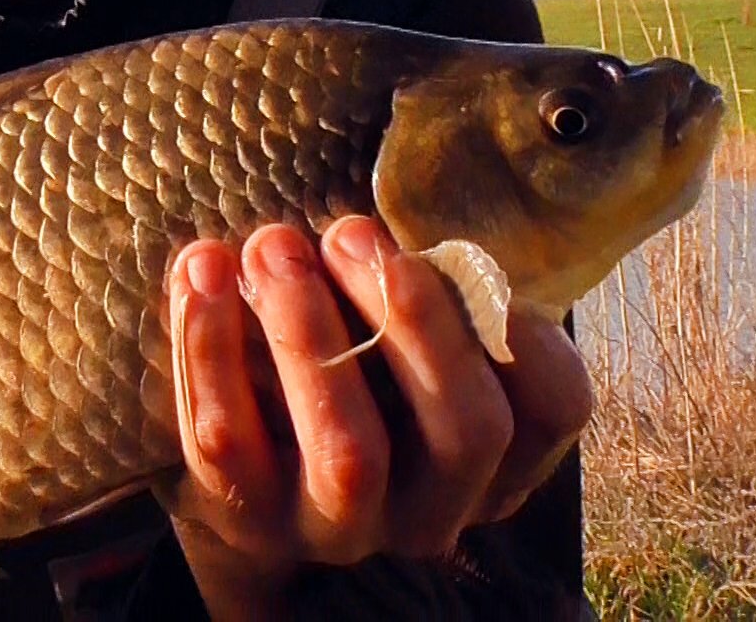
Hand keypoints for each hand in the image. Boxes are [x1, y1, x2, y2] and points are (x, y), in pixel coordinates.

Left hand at [164, 217, 591, 609]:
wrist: (243, 471)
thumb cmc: (342, 373)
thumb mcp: (401, 341)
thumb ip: (426, 296)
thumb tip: (402, 227)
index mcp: (493, 461)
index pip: (553, 406)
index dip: (522, 323)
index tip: (450, 246)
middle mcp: (432, 511)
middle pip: (467, 429)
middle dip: (413, 316)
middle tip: (349, 233)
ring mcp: (339, 528)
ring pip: (351, 447)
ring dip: (311, 331)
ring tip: (272, 246)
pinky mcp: (246, 517)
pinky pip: (230, 439)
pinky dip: (212, 346)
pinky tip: (202, 270)